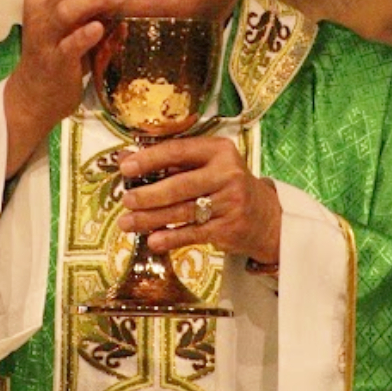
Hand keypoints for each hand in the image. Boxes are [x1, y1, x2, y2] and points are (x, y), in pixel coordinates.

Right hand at [4, 0, 138, 176]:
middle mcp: (39, 11)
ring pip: (66, 9)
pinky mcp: (52, 61)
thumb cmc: (59, 56)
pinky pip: (67, 45)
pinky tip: (100, 28)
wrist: (35, 96)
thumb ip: (94, 7)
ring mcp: (43, 36)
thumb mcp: (74, 25)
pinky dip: (83, 35)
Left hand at [117, 136, 281, 267]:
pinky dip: (171, 237)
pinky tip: (153, 240)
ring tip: (128, 223)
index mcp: (219, 150)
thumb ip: (169, 162)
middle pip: (179, 185)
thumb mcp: (205, 166)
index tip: (125, 167)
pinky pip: (193, 233)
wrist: (265, 216)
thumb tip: (125, 158)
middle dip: (148, 195)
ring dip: (151, 219)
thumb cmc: (226, 185)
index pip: (178, 150)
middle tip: (126, 200)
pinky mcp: (229, 227)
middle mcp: (227, 174)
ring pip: (182, 211)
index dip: (149, 159)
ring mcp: (230, 202)